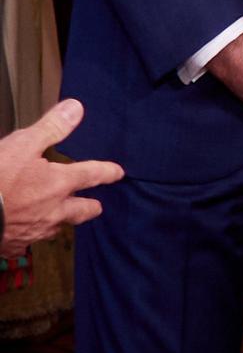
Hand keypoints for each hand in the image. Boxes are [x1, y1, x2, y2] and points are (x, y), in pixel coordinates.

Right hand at [0, 99, 121, 253]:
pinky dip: (30, 235)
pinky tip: (25, 234)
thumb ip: (51, 128)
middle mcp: (53, 210)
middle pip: (81, 211)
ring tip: (62, 219)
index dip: (107, 172)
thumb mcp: (23, 144)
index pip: (91, 174)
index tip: (118, 173)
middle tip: (96, 206)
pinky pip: (29, 241)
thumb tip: (77, 108)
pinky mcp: (14, 245)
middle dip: (90, 207)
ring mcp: (34, 231)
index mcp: (59, 184)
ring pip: (57, 227)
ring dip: (61, 221)